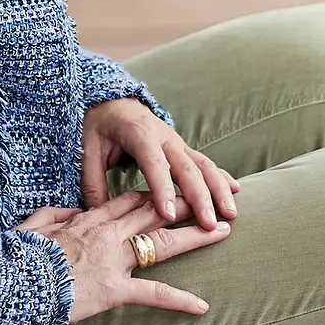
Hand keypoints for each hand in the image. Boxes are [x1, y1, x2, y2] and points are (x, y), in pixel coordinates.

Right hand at [18, 191, 230, 322]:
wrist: (10, 280)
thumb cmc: (17, 255)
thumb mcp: (34, 225)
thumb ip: (56, 214)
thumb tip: (71, 212)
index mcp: (88, 219)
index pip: (129, 199)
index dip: (155, 194)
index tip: (172, 193)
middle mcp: (106, 234)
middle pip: (154, 212)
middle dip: (185, 204)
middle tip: (210, 201)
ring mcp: (112, 260)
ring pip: (163, 242)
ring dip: (196, 236)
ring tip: (222, 231)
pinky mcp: (113, 289)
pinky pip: (153, 293)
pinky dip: (179, 300)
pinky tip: (201, 306)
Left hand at [82, 97, 239, 229]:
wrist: (112, 101)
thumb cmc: (99, 126)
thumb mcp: (87, 149)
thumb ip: (92, 182)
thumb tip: (95, 216)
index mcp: (139, 134)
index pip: (153, 164)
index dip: (162, 189)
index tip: (169, 216)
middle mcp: (163, 136)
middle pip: (186, 166)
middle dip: (200, 196)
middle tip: (208, 223)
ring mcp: (177, 141)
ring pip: (203, 164)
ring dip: (218, 188)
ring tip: (230, 213)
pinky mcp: (183, 148)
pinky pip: (205, 162)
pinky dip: (222, 176)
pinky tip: (237, 190)